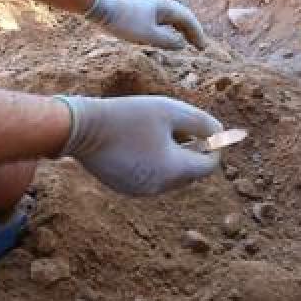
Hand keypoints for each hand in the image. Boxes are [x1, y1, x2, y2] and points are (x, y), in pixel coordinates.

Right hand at [56, 95, 221, 195]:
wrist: (81, 128)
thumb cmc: (127, 115)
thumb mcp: (169, 110)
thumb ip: (200, 122)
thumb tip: (219, 133)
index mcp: (173, 170)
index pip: (209, 166)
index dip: (213, 146)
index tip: (205, 129)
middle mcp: (159, 188)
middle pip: (191, 173)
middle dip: (192, 151)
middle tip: (181, 126)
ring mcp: (140, 191)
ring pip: (171, 176)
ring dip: (173, 157)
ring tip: (158, 132)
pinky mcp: (125, 188)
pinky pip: (151, 177)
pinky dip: (154, 163)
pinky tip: (140, 142)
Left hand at [84, 0, 205, 49]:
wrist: (101, 9)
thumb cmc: (125, 22)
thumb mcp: (148, 35)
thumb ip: (167, 41)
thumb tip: (181, 44)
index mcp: (165, 6)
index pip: (187, 19)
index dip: (197, 33)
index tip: (202, 47)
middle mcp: (160, 4)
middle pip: (181, 17)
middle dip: (191, 32)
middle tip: (199, 46)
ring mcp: (151, 6)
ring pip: (171, 19)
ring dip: (181, 31)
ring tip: (188, 43)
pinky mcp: (142, 11)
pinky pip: (162, 21)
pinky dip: (169, 30)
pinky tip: (168, 38)